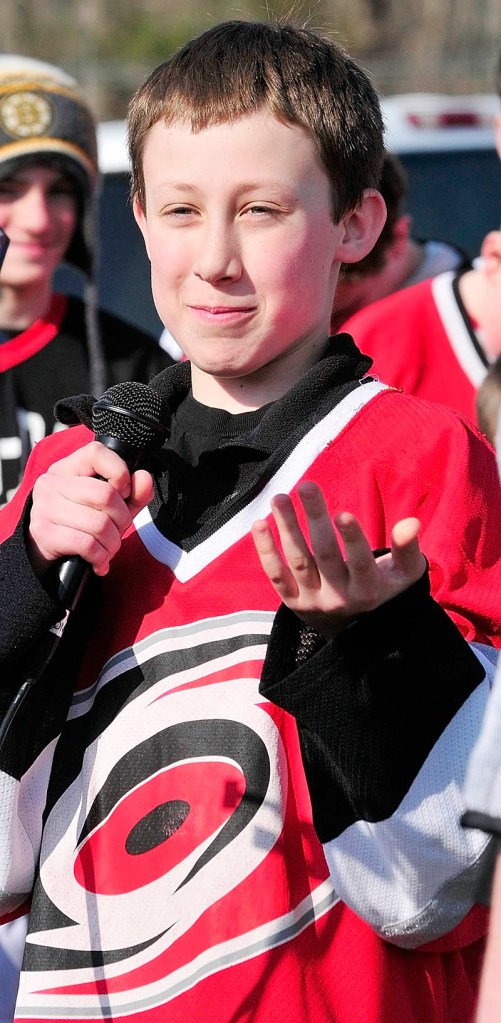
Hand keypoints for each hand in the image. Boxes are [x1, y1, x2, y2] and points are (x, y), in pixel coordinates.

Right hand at [28, 441, 153, 579]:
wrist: (46, 551)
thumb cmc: (82, 524)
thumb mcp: (111, 506)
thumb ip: (133, 492)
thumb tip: (144, 478)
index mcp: (67, 467)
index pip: (97, 453)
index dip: (120, 473)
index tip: (123, 493)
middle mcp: (51, 482)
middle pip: (105, 495)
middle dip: (122, 519)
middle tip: (117, 530)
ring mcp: (45, 506)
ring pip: (99, 524)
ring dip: (112, 543)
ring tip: (107, 548)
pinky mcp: (44, 532)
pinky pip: (87, 544)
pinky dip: (100, 557)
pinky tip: (98, 560)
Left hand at [251, 481, 425, 638]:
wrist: (358, 638)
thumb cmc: (385, 592)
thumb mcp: (405, 575)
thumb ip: (408, 548)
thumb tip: (411, 522)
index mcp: (369, 589)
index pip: (360, 562)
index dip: (351, 539)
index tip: (342, 513)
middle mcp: (340, 597)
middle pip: (324, 555)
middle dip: (315, 518)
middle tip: (307, 485)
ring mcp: (313, 601)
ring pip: (298, 561)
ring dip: (287, 527)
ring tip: (280, 497)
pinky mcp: (293, 602)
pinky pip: (276, 575)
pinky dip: (266, 551)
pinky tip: (260, 523)